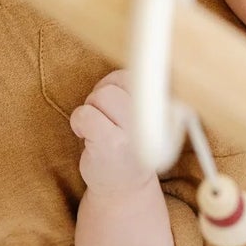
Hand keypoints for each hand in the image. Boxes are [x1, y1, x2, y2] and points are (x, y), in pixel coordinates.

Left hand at [70, 70, 156, 196]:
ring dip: (91, 108)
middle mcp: (155, 119)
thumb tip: (125, 57)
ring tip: (98, 127)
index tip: (119, 101)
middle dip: (103, 94)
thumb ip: (138, 87)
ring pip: (101, 96)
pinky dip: (79, 122)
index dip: (120, 82)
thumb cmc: (130, 145)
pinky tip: (87, 136)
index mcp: (166, 108)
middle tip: (105, 116)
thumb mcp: (143, 114)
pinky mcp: (112, 144)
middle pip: (118, 82)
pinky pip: (85, 114)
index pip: (142, 74)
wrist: (124, 188)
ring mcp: (134, 133)